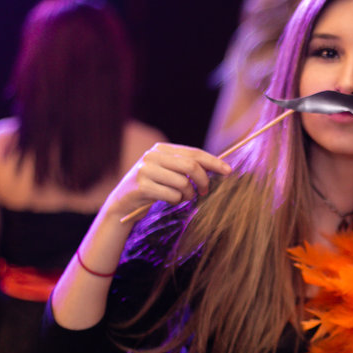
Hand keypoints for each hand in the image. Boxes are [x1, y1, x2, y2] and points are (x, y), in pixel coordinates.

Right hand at [106, 143, 231, 220]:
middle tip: (205, 192)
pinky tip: (169, 201)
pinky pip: (172, 195)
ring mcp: (145, 170)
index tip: (228, 171)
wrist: (123, 203)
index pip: (194, 153)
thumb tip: (218, 167)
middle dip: (204, 181)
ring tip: (182, 197)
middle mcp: (152, 156)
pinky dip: (176, 201)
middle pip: (191, 166)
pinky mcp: (141, 186)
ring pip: (182, 183)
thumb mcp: (167, 172)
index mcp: (161, 149)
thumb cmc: (153, 187)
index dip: (213, 162)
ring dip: (188, 195)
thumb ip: (186, 167)